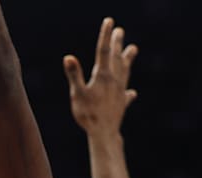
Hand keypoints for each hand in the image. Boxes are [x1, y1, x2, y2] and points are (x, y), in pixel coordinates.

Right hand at [63, 17, 138, 136]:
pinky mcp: (121, 104)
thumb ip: (74, 75)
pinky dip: (128, 92)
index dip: (105, 35)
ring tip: (134, 49)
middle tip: (120, 30)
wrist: (104, 133)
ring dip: (128, 59)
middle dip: (117, 43)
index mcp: (102, 76)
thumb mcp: (77, 94)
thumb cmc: (88, 114)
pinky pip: (126, 95)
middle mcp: (114, 81)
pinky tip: (131, 93)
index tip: (109, 21)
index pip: (103, 51)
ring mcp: (119, 92)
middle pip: (116, 58)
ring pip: (125, 71)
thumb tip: (68, 57)